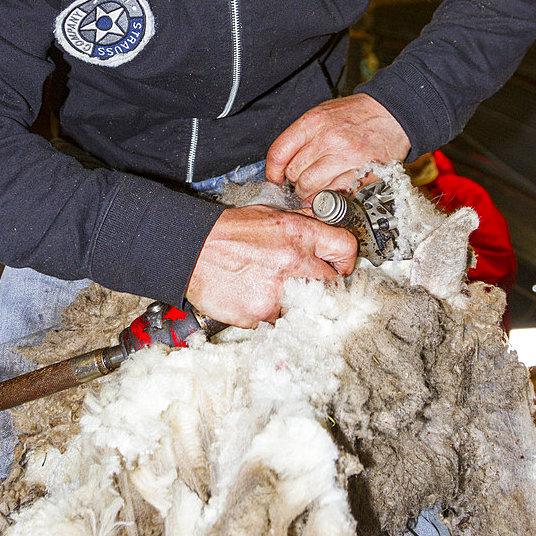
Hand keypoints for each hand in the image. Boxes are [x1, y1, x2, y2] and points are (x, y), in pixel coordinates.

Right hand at [185, 205, 356, 327]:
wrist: (189, 250)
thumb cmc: (227, 231)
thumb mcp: (269, 214)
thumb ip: (302, 224)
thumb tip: (325, 229)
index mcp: (298, 233)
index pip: (346, 247)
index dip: (345, 260)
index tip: (339, 267)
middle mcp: (293, 263)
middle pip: (333, 284)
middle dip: (323, 286)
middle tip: (307, 283)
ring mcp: (277, 292)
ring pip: (307, 307)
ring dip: (296, 302)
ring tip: (273, 288)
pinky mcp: (260, 314)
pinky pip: (278, 320)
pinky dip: (270, 313)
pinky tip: (255, 297)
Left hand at [265, 93, 409, 203]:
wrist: (393, 113)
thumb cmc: (357, 114)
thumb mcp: (323, 114)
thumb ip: (302, 137)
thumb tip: (284, 164)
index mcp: (313, 122)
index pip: (279, 152)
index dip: (273, 172)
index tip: (276, 179)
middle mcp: (327, 138)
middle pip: (294, 173)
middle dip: (294, 184)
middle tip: (301, 185)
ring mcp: (346, 156)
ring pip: (311, 187)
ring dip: (310, 194)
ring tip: (316, 191)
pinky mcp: (362, 171)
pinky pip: (336, 193)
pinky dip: (330, 197)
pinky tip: (332, 193)